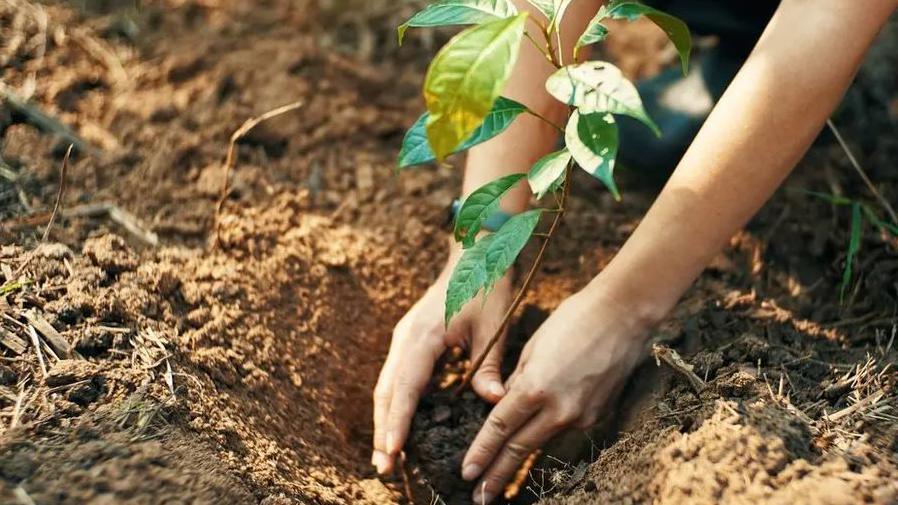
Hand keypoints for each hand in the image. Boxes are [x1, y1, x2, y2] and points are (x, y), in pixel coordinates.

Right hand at [372, 244, 513, 474]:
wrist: (475, 253)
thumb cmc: (486, 286)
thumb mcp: (494, 327)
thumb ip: (489, 366)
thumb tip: (494, 402)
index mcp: (423, 336)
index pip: (405, 388)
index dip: (397, 422)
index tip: (392, 451)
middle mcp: (405, 339)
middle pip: (386, 392)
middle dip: (383, 430)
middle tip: (383, 468)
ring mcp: (404, 339)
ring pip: (387, 386)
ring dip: (385, 420)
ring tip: (387, 456)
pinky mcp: (410, 341)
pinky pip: (397, 377)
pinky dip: (395, 404)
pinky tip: (401, 427)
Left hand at [460, 285, 652, 503]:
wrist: (625, 315)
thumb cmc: (574, 319)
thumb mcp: (533, 347)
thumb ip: (517, 381)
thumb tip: (504, 403)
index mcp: (536, 387)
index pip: (500, 428)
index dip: (481, 453)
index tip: (466, 473)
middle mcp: (559, 409)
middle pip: (519, 448)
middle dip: (496, 475)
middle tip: (479, 498)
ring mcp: (581, 415)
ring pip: (542, 441)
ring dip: (519, 462)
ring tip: (499, 483)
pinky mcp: (597, 414)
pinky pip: (564, 428)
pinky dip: (546, 434)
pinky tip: (535, 440)